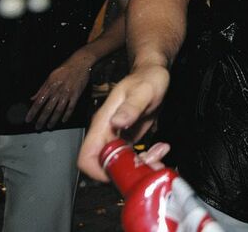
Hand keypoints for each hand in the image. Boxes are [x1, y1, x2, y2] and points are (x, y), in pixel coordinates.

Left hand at [26, 51, 93, 129]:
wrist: (79, 63)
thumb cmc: (64, 68)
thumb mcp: (50, 76)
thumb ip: (41, 89)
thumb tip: (32, 98)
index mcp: (49, 87)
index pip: (38, 102)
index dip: (32, 112)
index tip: (28, 119)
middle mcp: (57, 91)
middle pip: (47, 109)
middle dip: (41, 119)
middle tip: (38, 127)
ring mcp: (67, 94)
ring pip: (58, 110)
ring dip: (53, 119)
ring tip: (49, 126)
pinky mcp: (76, 95)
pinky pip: (71, 107)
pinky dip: (67, 115)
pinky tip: (63, 120)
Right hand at [77, 64, 170, 180]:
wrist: (153, 74)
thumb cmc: (147, 78)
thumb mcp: (143, 90)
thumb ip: (131, 107)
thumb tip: (117, 123)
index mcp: (103, 122)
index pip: (87, 157)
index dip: (98, 171)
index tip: (121, 173)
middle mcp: (107, 133)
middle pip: (106, 166)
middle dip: (128, 171)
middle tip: (151, 161)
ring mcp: (117, 137)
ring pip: (121, 164)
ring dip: (140, 166)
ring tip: (160, 154)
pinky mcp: (128, 139)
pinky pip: (132, 158)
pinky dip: (146, 159)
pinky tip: (160, 149)